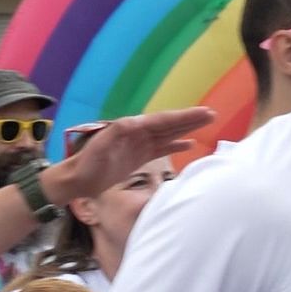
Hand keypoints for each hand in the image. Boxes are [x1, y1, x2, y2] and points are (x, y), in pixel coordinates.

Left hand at [42, 107, 214, 205]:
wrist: (78, 179)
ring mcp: (140, 145)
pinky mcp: (139, 157)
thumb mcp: (99, 146)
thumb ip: (116, 132)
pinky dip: (176, 145)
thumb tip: (136, 122)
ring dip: (187, 129)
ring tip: (206, 123)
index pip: (163, 120)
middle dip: (190, 119)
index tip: (202, 112)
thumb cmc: (87, 163)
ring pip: (169, 134)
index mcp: (132, 128)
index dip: (183, 117)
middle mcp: (139, 133)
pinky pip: (162, 149)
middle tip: (212, 114)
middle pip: (170, 124)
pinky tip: (189, 144)